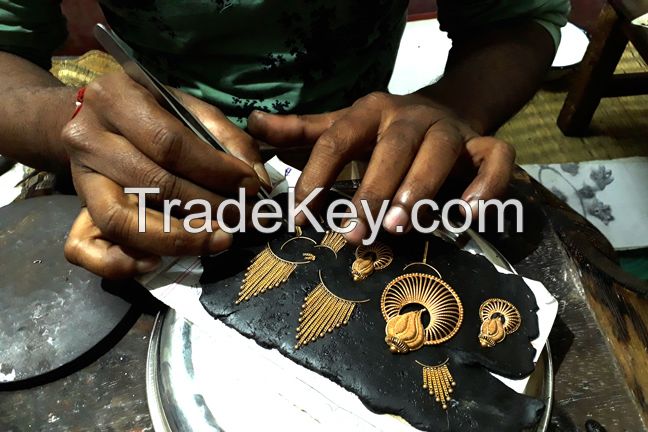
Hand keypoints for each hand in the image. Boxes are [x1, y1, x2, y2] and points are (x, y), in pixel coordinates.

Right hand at [62, 71, 269, 278]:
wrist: (95, 120)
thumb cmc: (151, 113)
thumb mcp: (189, 108)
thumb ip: (226, 138)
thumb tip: (257, 181)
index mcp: (116, 98)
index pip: (170, 143)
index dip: (215, 171)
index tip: (250, 187)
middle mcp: (88, 137)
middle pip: (152, 183)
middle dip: (208, 207)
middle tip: (243, 218)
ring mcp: (79, 177)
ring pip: (122, 220)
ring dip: (177, 239)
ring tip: (218, 240)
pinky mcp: (78, 209)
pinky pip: (84, 248)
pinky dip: (119, 263)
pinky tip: (154, 263)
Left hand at [248, 91, 514, 242]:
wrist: (444, 110)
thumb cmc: (382, 132)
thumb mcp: (342, 127)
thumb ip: (301, 132)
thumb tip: (253, 125)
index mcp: (369, 111)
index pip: (336, 138)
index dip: (315, 176)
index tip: (299, 216)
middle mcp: (410, 116)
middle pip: (391, 147)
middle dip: (371, 191)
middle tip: (354, 233)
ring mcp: (450, 130)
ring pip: (440, 152)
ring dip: (421, 189)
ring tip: (402, 226)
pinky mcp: (485, 145)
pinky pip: (496, 159)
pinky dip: (487, 186)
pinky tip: (467, 217)